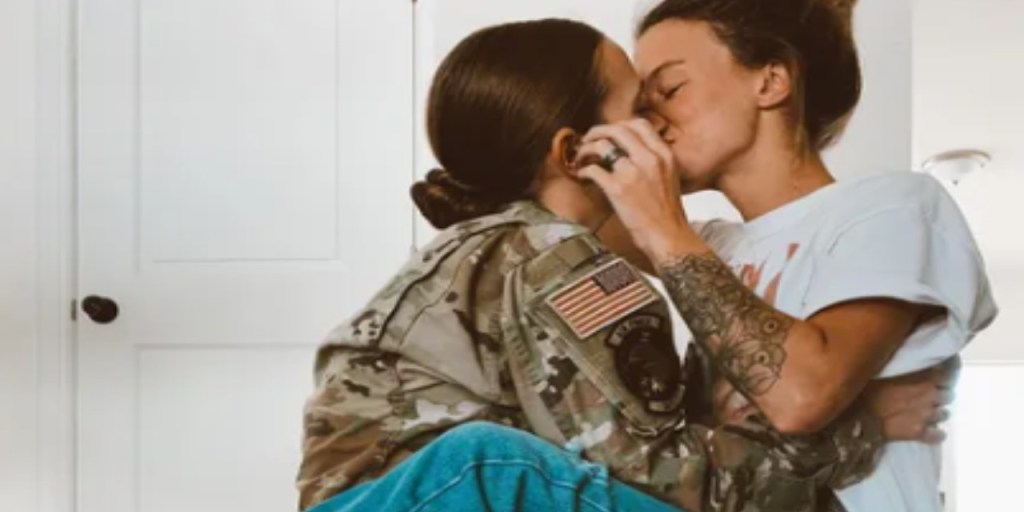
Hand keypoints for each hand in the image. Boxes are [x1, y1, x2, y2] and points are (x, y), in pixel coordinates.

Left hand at [574, 119, 698, 259]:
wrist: (668, 236)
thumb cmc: (667, 212)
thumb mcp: (669, 176)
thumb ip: (654, 159)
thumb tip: (631, 149)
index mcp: (664, 154)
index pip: (639, 124)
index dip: (619, 124)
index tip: (609, 132)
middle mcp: (650, 159)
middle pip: (618, 130)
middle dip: (597, 130)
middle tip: (588, 138)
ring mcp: (633, 172)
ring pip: (602, 145)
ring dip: (586, 148)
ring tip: (580, 156)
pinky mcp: (617, 189)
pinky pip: (593, 170)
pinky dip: (583, 171)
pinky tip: (581, 176)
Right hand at [863, 357, 959, 442]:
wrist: (857, 417)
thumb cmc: (865, 389)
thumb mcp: (882, 369)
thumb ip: (903, 367)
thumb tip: (911, 363)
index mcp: (921, 375)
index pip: (947, 374)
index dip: (944, 376)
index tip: (938, 377)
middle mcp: (929, 394)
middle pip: (948, 395)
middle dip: (940, 395)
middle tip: (927, 396)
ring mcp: (926, 415)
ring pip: (944, 414)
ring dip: (937, 413)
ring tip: (925, 413)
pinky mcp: (920, 432)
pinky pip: (938, 435)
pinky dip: (936, 434)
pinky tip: (931, 433)